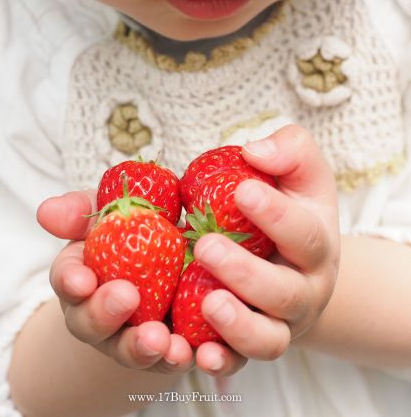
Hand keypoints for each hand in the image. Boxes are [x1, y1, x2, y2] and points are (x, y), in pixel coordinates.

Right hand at [37, 191, 195, 374]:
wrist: (180, 256)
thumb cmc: (137, 230)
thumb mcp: (112, 213)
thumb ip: (83, 211)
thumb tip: (48, 211)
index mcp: (86, 275)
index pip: (68, 278)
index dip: (71, 280)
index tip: (81, 280)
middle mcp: (103, 313)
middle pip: (91, 323)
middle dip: (103, 314)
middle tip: (125, 298)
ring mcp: (133, 335)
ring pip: (130, 350)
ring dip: (141, 348)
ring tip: (159, 340)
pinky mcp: (168, 347)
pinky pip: (171, 359)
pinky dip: (178, 358)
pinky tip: (191, 352)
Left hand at [192, 124, 339, 368]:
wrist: (291, 261)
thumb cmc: (290, 209)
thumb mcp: (298, 173)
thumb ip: (288, 150)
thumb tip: (254, 152)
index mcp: (316, 247)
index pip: (303, 234)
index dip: (276, 215)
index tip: (241, 190)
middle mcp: (303, 292)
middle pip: (283, 293)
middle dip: (246, 273)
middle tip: (205, 246)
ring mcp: (279, 324)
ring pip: (267, 339)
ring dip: (237, 326)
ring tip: (207, 303)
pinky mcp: (249, 344)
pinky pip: (237, 363)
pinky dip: (220, 362)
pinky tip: (196, 354)